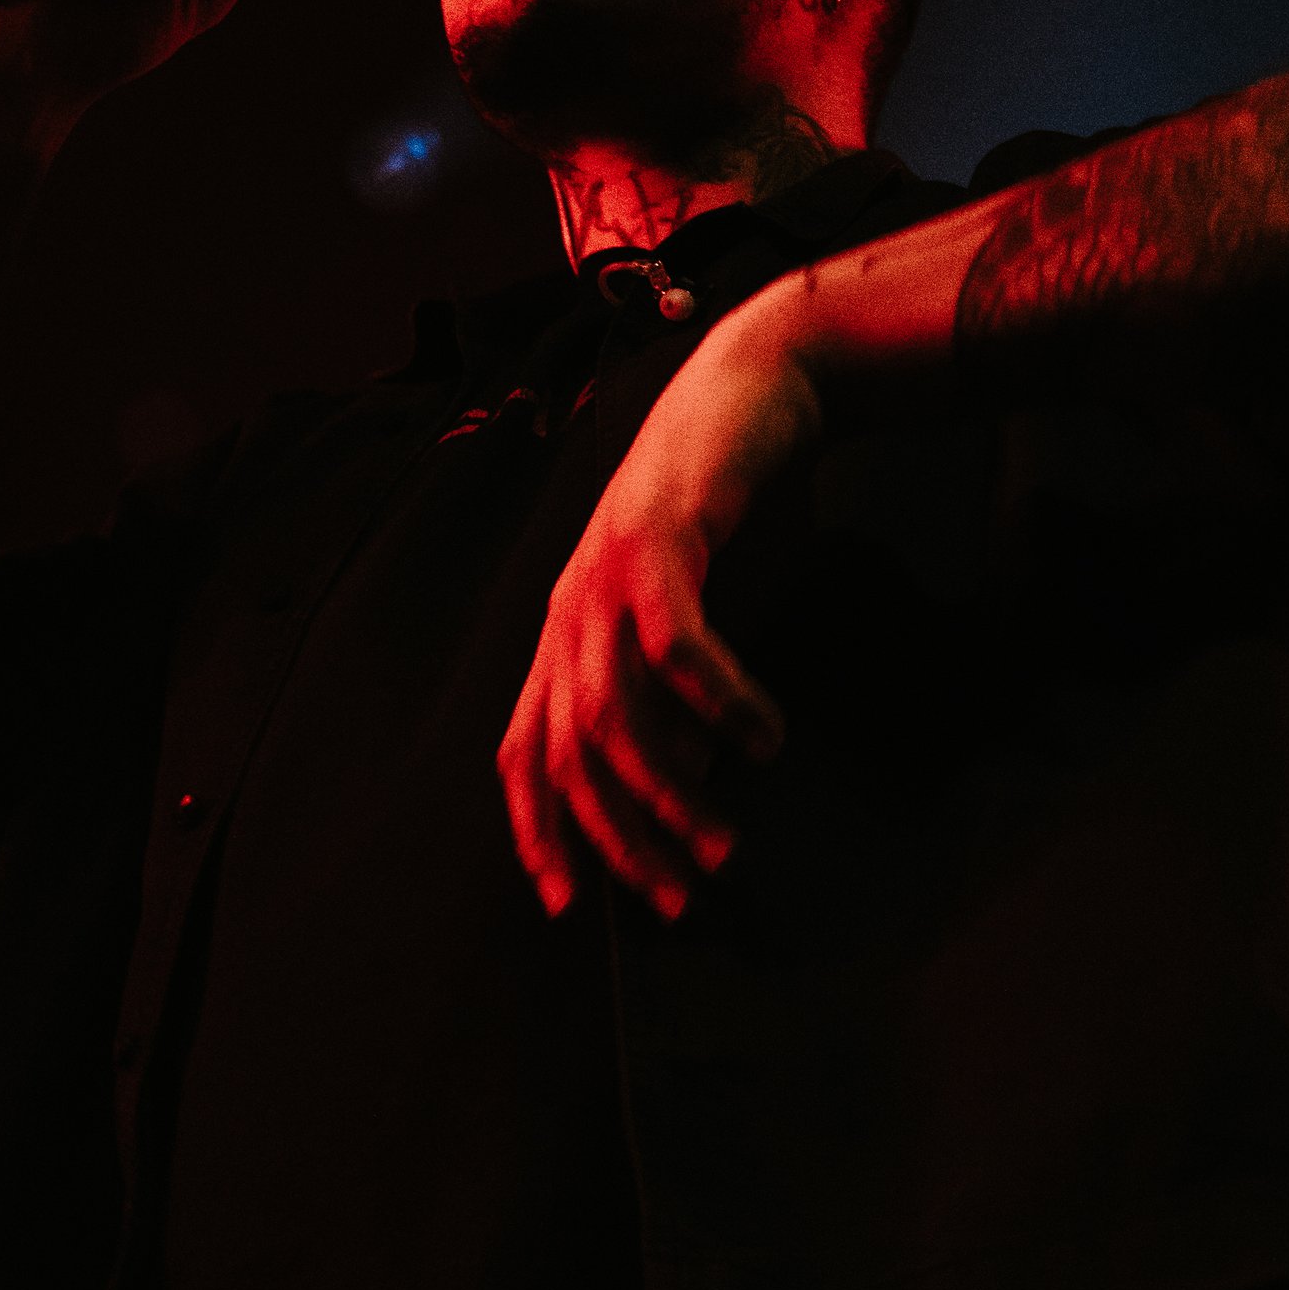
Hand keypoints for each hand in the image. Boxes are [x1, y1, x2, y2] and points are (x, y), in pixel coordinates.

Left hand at [499, 293, 825, 917]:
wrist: (759, 381)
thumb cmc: (732, 506)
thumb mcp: (694, 610)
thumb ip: (679, 694)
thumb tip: (694, 786)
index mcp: (568, 630)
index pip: (525, 750)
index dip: (539, 831)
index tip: (574, 908)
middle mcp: (571, 607)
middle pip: (570, 751)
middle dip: (620, 838)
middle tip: (683, 895)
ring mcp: (608, 570)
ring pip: (615, 710)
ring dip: (670, 789)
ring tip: (727, 838)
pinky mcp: (660, 535)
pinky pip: (674, 643)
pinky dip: (716, 701)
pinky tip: (763, 738)